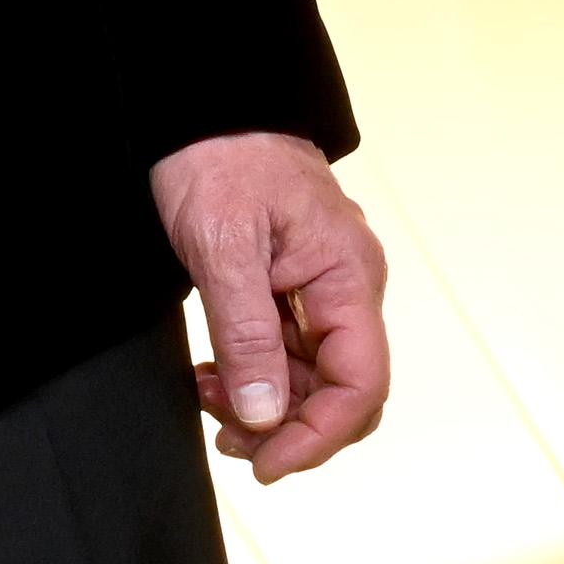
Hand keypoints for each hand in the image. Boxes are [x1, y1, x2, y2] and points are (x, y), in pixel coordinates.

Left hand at [148, 130, 388, 481]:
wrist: (202, 100)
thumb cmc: (216, 154)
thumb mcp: (223, 246)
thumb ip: (247, 333)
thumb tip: (266, 414)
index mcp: (348, 275)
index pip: (360, 383)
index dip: (318, 435)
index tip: (267, 463)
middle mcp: (347, 285)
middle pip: (341, 388)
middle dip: (289, 426)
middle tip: (226, 436)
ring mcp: (321, 284)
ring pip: (312, 375)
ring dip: (265, 403)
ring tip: (207, 397)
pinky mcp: (291, 281)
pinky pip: (288, 348)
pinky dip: (254, 372)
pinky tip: (214, 375)